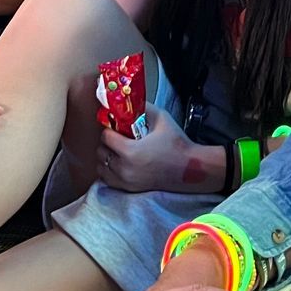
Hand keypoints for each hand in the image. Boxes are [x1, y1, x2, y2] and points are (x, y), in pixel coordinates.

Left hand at [96, 109, 217, 194]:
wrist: (190, 170)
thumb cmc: (176, 144)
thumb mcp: (161, 119)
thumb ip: (143, 107)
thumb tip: (131, 101)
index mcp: (130, 151)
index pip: (105, 137)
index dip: (110, 128)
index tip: (117, 126)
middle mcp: (124, 169)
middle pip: (101, 152)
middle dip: (107, 142)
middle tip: (118, 137)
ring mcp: (125, 181)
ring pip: (101, 167)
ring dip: (106, 157)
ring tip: (118, 150)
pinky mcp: (129, 189)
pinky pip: (107, 179)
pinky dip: (109, 170)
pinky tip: (120, 163)